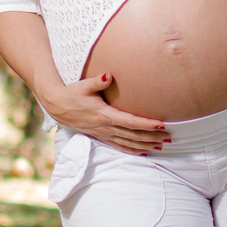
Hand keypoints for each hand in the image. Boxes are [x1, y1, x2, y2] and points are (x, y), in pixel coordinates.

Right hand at [43, 74, 170, 154]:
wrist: (57, 106)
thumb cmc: (72, 94)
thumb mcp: (84, 85)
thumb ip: (98, 81)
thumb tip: (109, 75)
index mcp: (104, 115)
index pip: (130, 122)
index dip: (146, 124)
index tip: (161, 124)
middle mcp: (105, 127)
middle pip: (133, 135)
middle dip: (152, 137)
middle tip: (169, 137)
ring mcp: (103, 134)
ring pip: (128, 143)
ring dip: (146, 145)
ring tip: (162, 146)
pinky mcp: (101, 137)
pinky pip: (119, 146)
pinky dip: (133, 151)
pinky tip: (144, 152)